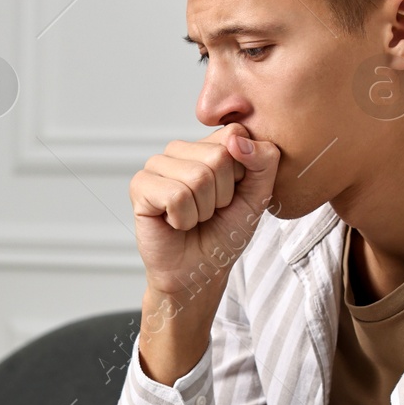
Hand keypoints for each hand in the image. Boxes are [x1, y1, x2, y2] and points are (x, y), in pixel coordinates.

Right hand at [128, 122, 279, 301]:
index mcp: (208, 144)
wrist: (200, 271)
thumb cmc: (225, 233)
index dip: (243, 172)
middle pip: (218, 156)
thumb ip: (263, 160)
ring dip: (202, 210)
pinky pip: (175, 196)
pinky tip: (175, 223)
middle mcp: (180, 149)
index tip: (233, 193)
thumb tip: (237, 139)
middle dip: (222, 195)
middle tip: (210, 211)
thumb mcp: (258, 195)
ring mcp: (157, 165)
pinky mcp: (140, 186)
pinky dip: (183, 219)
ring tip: (193, 217)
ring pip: (197, 177)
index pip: (235, 133)